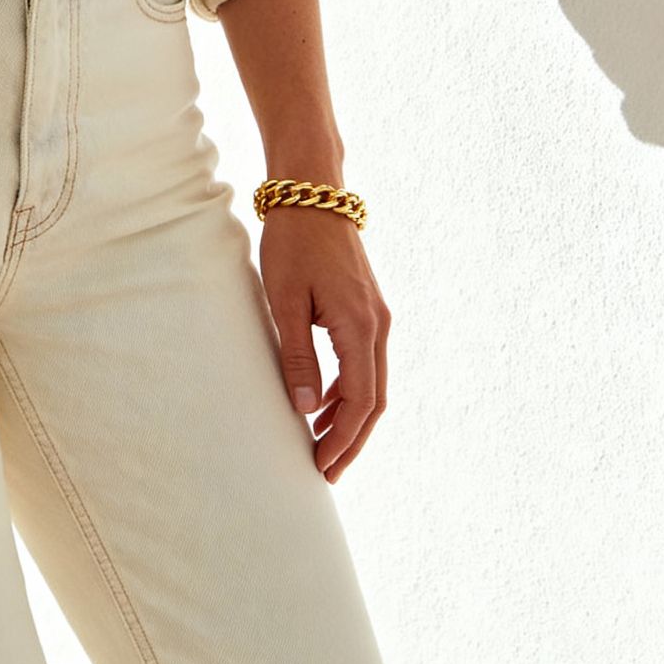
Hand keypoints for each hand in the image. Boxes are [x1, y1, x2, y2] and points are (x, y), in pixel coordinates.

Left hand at [258, 205, 388, 479]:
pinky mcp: (369, 308)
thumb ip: (297, 356)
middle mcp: (379, 325)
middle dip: (352, 439)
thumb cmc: (292, 242)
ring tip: (323, 444)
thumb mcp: (284, 300)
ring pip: (374, 383)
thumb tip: (305, 409)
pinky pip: (367, 362)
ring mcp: (378, 316)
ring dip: (352, 418)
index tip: (323, 466)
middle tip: (326, 470)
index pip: (360, 401)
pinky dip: (352, 390)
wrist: (312, 193)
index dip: (342, 439)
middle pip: (375, 400)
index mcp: (360, 326)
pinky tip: (325, 402)